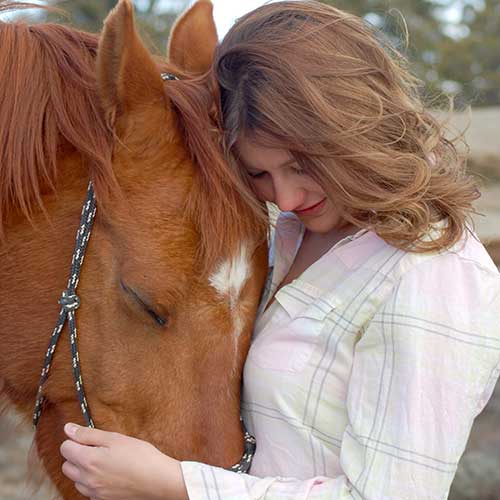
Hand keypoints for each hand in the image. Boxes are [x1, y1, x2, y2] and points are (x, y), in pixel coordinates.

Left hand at [60, 423, 187, 499]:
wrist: (158, 480)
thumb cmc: (140, 456)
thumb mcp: (115, 438)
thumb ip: (88, 434)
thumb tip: (68, 428)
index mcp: (89, 461)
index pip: (65, 448)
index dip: (76, 439)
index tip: (90, 438)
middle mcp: (87, 480)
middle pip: (67, 466)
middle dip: (77, 455)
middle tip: (98, 449)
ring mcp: (94, 493)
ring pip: (76, 480)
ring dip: (84, 470)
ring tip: (105, 462)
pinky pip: (88, 491)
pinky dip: (93, 482)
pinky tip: (109, 475)